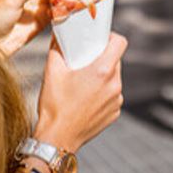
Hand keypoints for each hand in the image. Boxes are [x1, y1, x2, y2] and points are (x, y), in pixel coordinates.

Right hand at [33, 33, 126, 152]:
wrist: (57, 138)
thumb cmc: (54, 105)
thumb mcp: (52, 71)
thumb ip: (57, 47)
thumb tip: (58, 34)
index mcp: (102, 71)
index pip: (120, 43)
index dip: (111, 37)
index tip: (100, 39)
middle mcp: (114, 85)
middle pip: (116, 61)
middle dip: (102, 58)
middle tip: (84, 61)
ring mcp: (116, 101)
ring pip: (114, 78)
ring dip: (103, 76)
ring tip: (83, 82)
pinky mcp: (114, 113)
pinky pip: (112, 95)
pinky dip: (103, 92)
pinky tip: (86, 98)